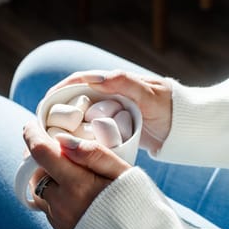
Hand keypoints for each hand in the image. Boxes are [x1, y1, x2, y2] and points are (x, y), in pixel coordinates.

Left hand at [23, 121, 130, 228]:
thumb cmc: (141, 206)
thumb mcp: (123, 173)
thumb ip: (93, 154)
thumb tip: (61, 139)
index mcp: (77, 185)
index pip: (40, 153)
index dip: (32, 135)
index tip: (32, 125)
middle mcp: (62, 205)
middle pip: (35, 172)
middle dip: (40, 156)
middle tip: (53, 146)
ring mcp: (60, 222)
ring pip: (40, 191)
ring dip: (46, 177)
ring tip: (67, 171)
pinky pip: (49, 209)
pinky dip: (55, 196)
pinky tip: (76, 195)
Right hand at [47, 70, 172, 152]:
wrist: (187, 131)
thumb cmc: (171, 109)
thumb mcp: (150, 95)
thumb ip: (126, 84)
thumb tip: (95, 78)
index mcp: (115, 83)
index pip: (80, 81)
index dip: (61, 90)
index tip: (46, 103)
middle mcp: (110, 97)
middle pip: (75, 101)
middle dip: (57, 111)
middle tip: (41, 127)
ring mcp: (111, 114)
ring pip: (81, 118)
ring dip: (65, 127)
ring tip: (49, 141)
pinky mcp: (115, 131)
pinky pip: (92, 133)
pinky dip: (79, 139)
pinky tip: (69, 150)